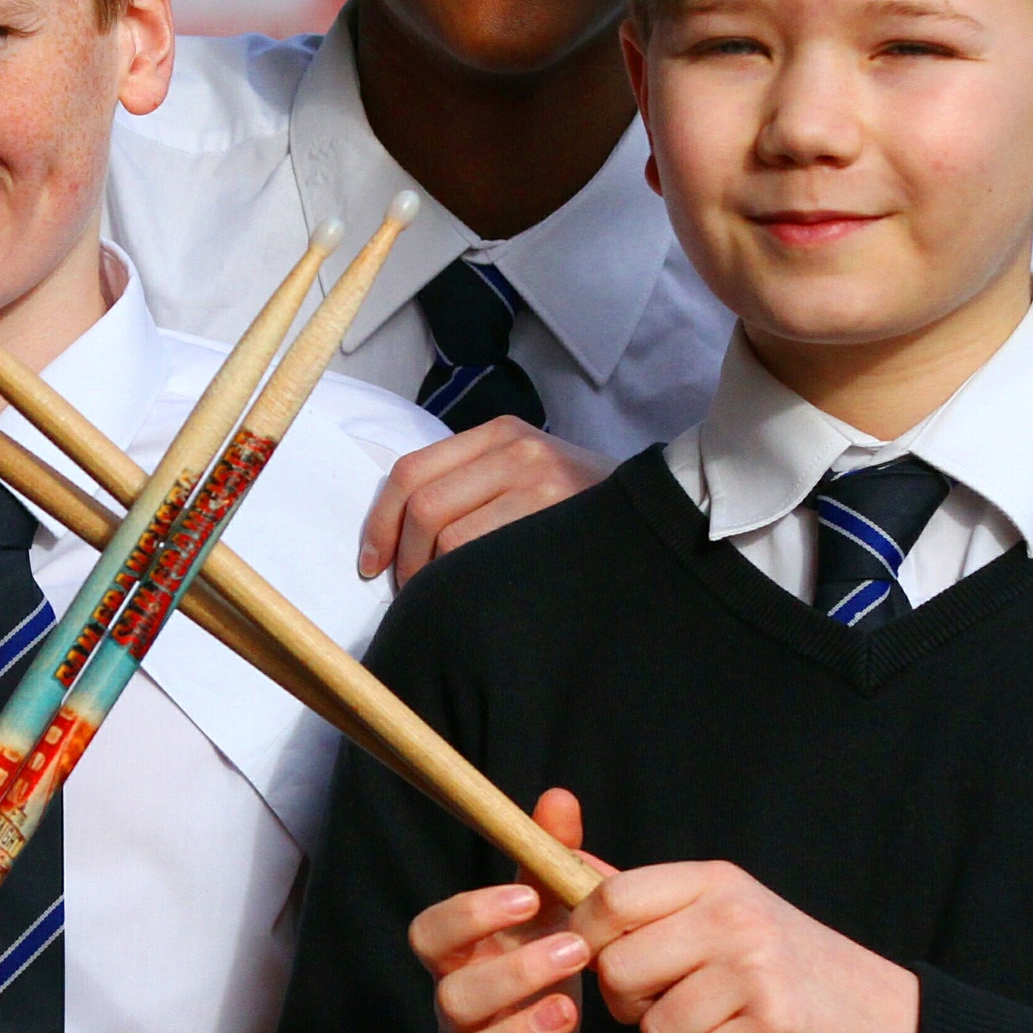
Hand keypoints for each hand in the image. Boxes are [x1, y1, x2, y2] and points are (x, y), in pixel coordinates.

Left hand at [359, 419, 616, 581]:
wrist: (659, 510)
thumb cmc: (578, 504)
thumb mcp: (524, 474)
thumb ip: (468, 486)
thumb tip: (396, 536)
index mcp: (498, 434)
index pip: (410, 472)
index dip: (380, 522)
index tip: (372, 562)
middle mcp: (518, 450)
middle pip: (424, 507)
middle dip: (407, 560)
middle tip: (412, 592)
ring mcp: (542, 483)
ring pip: (451, 537)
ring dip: (435, 578)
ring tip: (447, 598)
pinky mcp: (560, 517)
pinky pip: (486, 558)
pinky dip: (467, 584)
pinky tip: (476, 598)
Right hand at [413, 788, 601, 1032]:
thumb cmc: (531, 999)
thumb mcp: (542, 934)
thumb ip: (548, 871)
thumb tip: (557, 796)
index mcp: (462, 969)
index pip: (430, 934)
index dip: (469, 914)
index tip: (526, 898)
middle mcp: (456, 1024)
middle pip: (452, 995)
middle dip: (510, 970)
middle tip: (576, 951)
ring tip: (571, 1010)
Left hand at [572, 859, 918, 1032]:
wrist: (879, 1019)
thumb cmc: (781, 964)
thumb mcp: (718, 908)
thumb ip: (641, 895)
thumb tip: (562, 865)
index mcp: (713, 880)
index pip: (609, 899)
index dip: (588, 938)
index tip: (604, 958)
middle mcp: (734, 916)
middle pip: (617, 969)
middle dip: (630, 1002)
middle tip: (671, 1000)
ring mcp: (757, 970)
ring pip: (653, 1026)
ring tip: (719, 1020)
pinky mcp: (775, 1028)